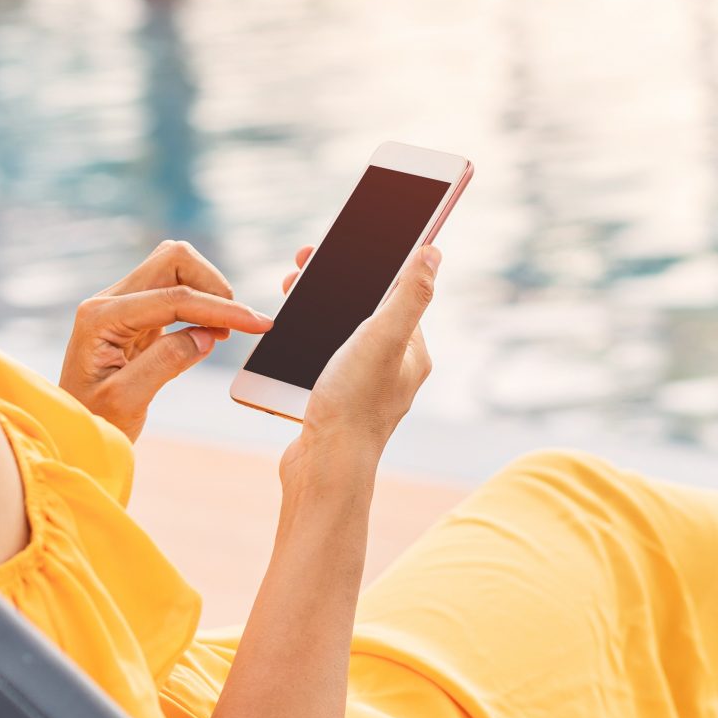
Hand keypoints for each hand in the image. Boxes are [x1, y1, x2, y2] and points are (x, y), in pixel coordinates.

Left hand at [62, 240, 270, 439]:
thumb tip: (207, 335)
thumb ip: (165, 363)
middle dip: (213, 285)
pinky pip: (174, 289)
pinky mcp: (135, 314)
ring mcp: (121, 304)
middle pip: (173, 260)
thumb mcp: (126, 401)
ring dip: (207, 290)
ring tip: (222, 330)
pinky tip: (209, 332)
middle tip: (236, 325)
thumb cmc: (93, 421)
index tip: (258, 324)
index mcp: (100, 318)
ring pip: (175, 266)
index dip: (220, 309)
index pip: (172, 298)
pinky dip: (200, 304)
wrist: (74, 431)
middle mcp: (108, 301)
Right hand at [296, 245, 438, 462]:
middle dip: (333, 287)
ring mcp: (364, 388)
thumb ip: (409, 294)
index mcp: (412, 353)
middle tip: (299, 272)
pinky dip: (305, 342)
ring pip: (340, 335)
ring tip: (289, 296)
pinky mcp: (336, 404)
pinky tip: (285, 337)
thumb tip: (432, 253)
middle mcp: (393, 370)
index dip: (366, 267)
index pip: (395, 294)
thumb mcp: (384, 337)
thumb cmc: (355, 404)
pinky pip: (322, 361)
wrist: (324, 468)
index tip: (332, 249)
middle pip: (364, 312)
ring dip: (315, 311)